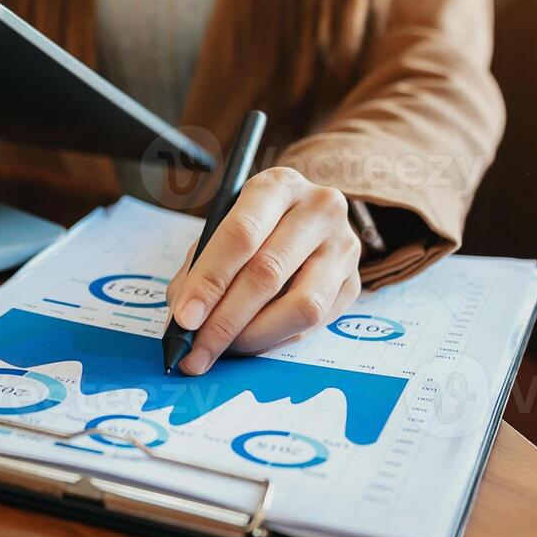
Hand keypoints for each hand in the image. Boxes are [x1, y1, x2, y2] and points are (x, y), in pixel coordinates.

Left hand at [165, 166, 362, 374]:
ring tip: (223, 349)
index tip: (185, 318)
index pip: (241, 234)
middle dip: (225, 320)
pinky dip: (276, 340)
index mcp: (278, 185)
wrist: (306, 218)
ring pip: (301, 305)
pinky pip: (314, 324)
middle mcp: (319, 209)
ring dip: (254, 336)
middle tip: (197, 350)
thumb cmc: (254, 225)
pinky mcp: (353, 282)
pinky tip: (251, 342)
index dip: (209, 280)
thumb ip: (200, 269)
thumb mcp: (222, 228)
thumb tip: (183, 321)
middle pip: (268, 273)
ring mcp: (343, 246)